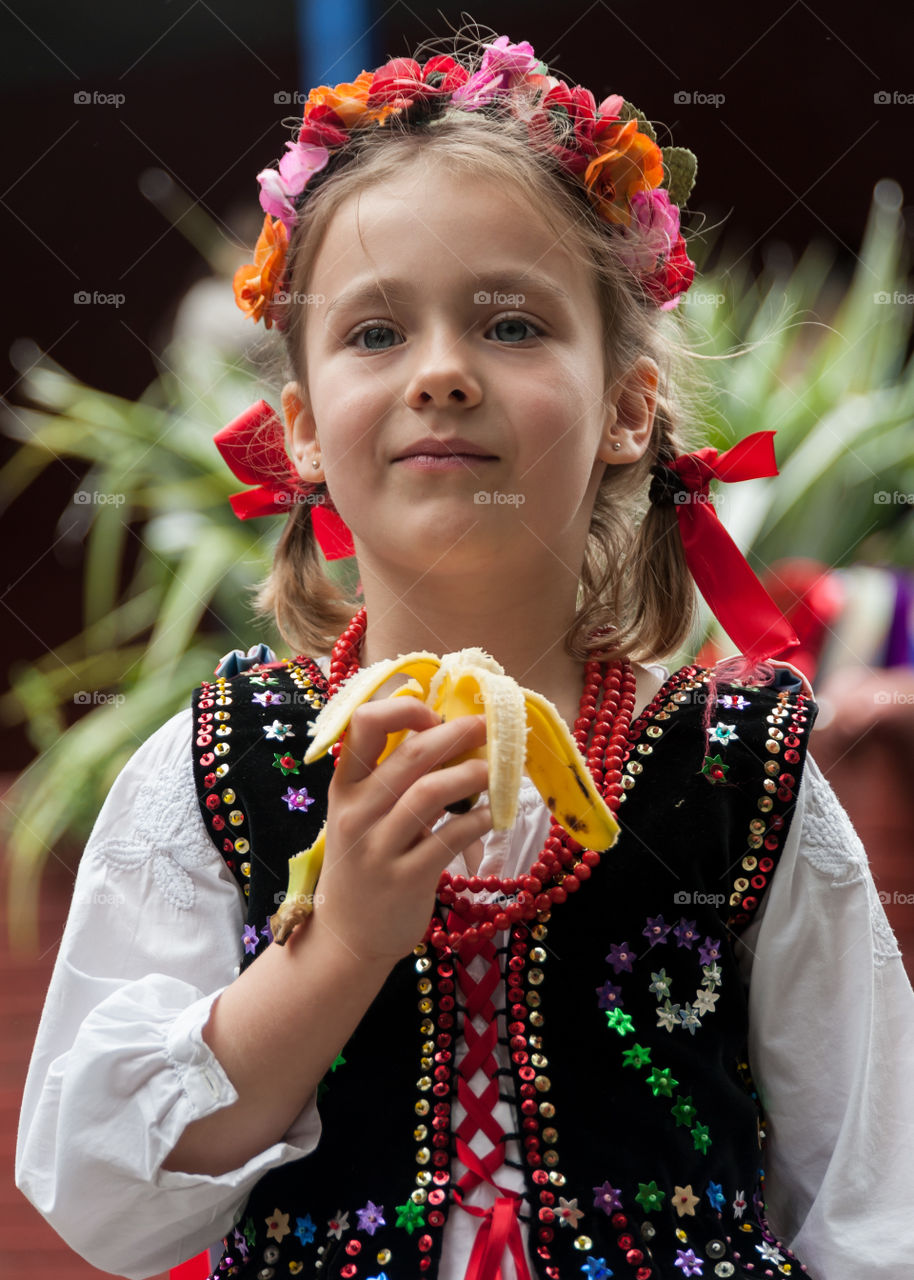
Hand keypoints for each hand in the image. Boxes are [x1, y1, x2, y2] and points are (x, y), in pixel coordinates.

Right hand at [310, 696, 492, 965]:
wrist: (345, 938)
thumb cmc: (361, 864)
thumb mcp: (359, 815)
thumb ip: (388, 777)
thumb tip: (442, 730)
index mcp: (344, 786)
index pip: (364, 723)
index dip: (405, 709)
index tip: (434, 716)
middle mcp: (357, 812)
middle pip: (410, 753)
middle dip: (456, 733)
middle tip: (487, 727)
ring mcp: (379, 847)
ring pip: (431, 792)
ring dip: (471, 775)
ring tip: (493, 772)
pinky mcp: (407, 878)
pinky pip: (450, 838)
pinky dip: (479, 820)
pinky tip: (494, 814)